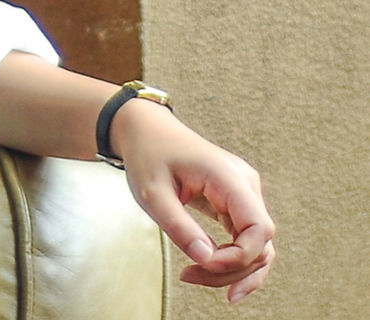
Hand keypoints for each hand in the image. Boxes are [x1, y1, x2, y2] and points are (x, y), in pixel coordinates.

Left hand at [112, 98, 275, 302]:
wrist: (147, 131)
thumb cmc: (148, 155)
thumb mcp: (152, 193)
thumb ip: (179, 226)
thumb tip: (206, 260)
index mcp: (227, 175)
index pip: (258, 228)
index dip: (237, 257)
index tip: (203, 264)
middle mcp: (244, 183)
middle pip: (261, 243)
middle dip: (231, 270)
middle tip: (190, 276)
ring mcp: (244, 192)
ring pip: (257, 247)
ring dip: (232, 271)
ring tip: (194, 276)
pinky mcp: (236, 201)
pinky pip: (246, 239)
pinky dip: (230, 260)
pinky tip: (207, 269)